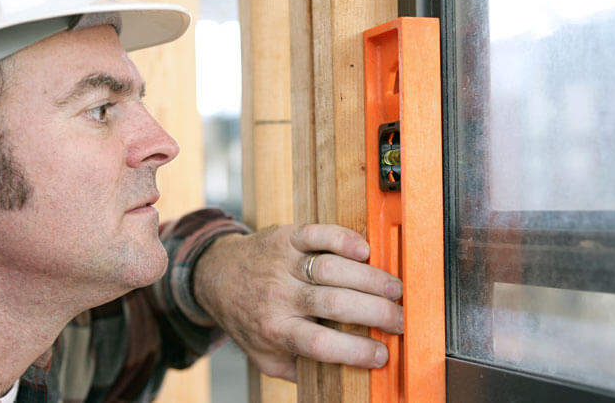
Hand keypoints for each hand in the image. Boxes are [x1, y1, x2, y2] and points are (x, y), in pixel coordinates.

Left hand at [192, 224, 404, 380]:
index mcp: (276, 330)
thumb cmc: (247, 318)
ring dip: (370, 279)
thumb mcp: (264, 355)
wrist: (215, 276)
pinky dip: (342, 238)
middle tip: (399, 319)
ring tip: (394, 290)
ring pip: (332, 269)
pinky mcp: (286, 238)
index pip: (321, 344)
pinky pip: (316, 234)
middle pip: (334, 304)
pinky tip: (365, 249)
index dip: (355, 351)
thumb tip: (339, 381)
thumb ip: (297, 368)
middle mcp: (279, 296)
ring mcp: (282, 264)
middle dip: (376, 313)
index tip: (382, 355)